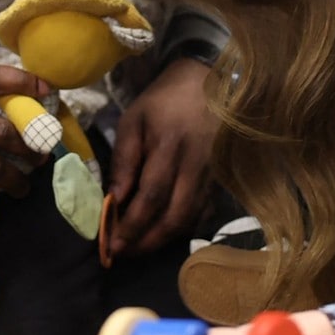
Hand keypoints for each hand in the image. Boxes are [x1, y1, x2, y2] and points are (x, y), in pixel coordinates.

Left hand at [108, 58, 217, 258]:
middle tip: (125, 252)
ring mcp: (212, 174)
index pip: (151, 196)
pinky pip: (204, 212)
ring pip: (190, 218)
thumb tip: (115, 199)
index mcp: (169, 146)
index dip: (132, 224)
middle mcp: (195, 165)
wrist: (210, 81)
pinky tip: (166, 232)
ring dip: (164, 239)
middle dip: (148, 241)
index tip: (113, 242)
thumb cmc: (164, 100)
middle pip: (174, 216)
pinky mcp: (220, 178)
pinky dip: (185, 227)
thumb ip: (124, 159)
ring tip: (141, 246)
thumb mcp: (134, 119)